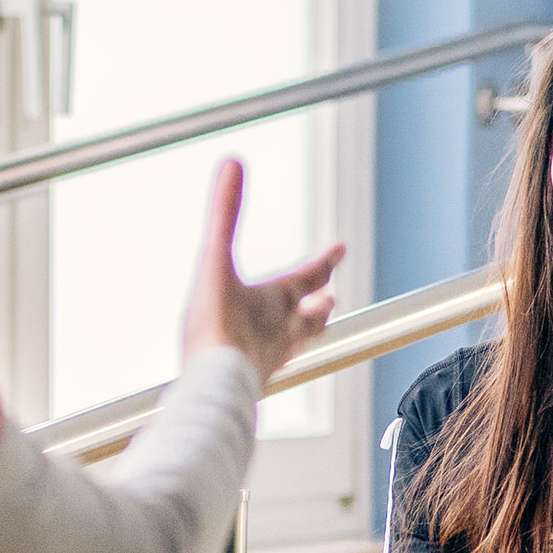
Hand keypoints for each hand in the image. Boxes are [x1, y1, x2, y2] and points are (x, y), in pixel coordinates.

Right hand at [180, 157, 342, 381]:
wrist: (212, 389)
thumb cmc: (216, 330)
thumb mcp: (215, 264)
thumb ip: (224, 215)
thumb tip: (232, 163)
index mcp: (277, 302)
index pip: (311, 276)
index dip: (326, 260)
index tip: (340, 248)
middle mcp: (281, 333)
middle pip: (312, 318)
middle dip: (321, 305)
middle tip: (331, 299)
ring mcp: (268, 362)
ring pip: (295, 346)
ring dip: (302, 335)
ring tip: (301, 334)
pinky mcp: (250, 386)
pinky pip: (267, 370)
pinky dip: (270, 361)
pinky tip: (259, 366)